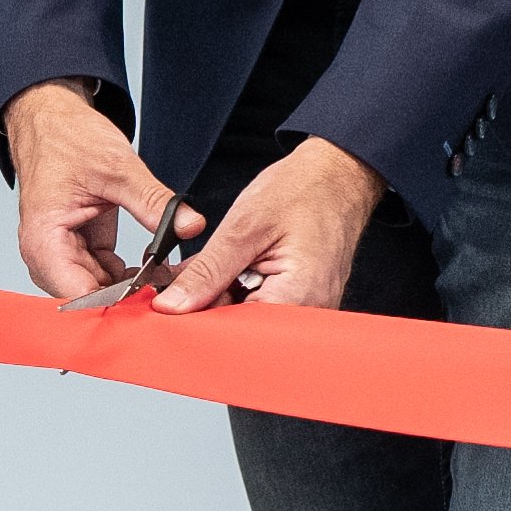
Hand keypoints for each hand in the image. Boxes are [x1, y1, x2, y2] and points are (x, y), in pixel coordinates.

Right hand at [1, 80, 191, 300]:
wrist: (54, 121)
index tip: (156, 298)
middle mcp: (48, 255)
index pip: (77, 294)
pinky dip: (135, 275)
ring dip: (137, 288)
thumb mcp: (117, 169)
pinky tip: (162, 267)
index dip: (117, 304)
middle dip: (132, 299)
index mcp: (44, 239)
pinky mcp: (83, 250)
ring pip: (103, 290)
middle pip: (90, 299)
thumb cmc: (66, 139)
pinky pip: (109, 275)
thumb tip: (190, 225)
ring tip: (177, 276)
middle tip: (178, 288)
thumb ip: (154, 202)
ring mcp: (65, 254)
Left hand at [157, 133, 380, 312]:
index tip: (173, 304)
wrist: (337, 177)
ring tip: (219, 263)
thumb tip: (175, 304)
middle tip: (189, 279)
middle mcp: (308, 312)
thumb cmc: (305, 191)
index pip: (237, 333)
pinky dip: (239, 289)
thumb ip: (208, 270)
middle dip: (209, 306)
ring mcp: (306, 309)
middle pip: (242, 331)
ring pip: (247, 318)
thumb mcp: (244, 226)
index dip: (200, 320)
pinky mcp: (300, 301)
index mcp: (299, 297)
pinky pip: (260, 306)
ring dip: (222, 295)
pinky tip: (232, 269)